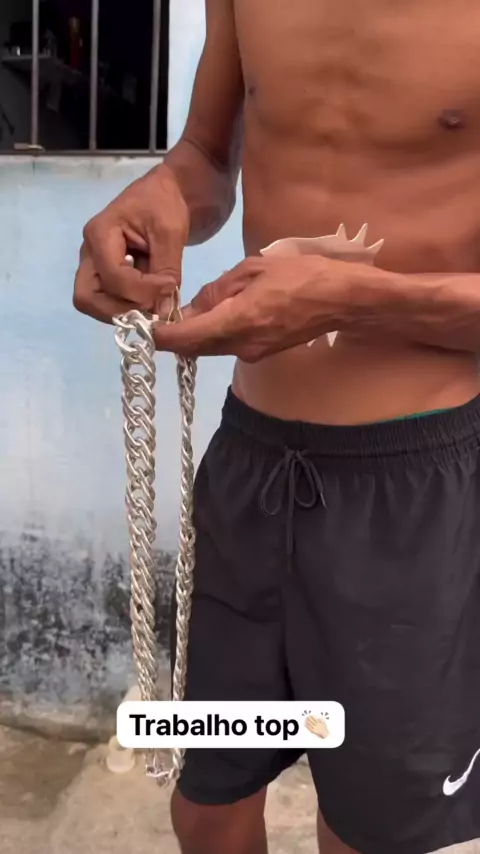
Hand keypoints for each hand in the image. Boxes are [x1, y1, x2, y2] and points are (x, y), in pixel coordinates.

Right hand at [73, 164, 188, 322]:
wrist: (168, 193)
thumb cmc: (166, 203)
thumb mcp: (170, 232)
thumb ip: (166, 270)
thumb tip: (164, 309)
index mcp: (100, 234)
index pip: (112, 278)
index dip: (142, 291)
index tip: (170, 287)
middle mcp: (89, 252)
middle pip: (87, 297)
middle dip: (120, 310)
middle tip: (152, 308)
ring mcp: (95, 264)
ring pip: (94, 303)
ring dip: (124, 311)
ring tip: (153, 304)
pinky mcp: (106, 273)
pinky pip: (108, 300)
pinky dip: (128, 306)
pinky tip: (151, 299)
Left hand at [154, 254, 345, 359]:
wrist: (343, 301)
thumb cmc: (302, 276)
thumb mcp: (253, 270)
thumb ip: (218, 290)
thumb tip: (192, 306)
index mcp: (236, 322)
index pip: (184, 338)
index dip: (158, 335)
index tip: (139, 325)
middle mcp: (240, 346)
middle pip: (192, 349)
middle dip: (170, 337)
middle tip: (153, 317)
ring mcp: (251, 353)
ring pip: (208, 349)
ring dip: (190, 336)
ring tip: (178, 313)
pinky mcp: (261, 353)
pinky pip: (226, 346)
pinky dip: (210, 335)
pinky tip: (210, 316)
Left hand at [304, 715, 329, 738]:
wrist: (324, 733)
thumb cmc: (324, 728)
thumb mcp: (324, 723)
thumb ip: (321, 720)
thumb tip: (318, 718)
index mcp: (319, 723)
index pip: (315, 719)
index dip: (312, 717)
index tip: (310, 715)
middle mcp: (317, 726)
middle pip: (312, 721)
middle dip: (309, 719)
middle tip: (307, 716)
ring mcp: (315, 728)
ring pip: (311, 724)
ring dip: (308, 722)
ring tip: (306, 719)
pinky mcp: (314, 731)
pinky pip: (310, 728)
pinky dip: (308, 726)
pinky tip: (306, 724)